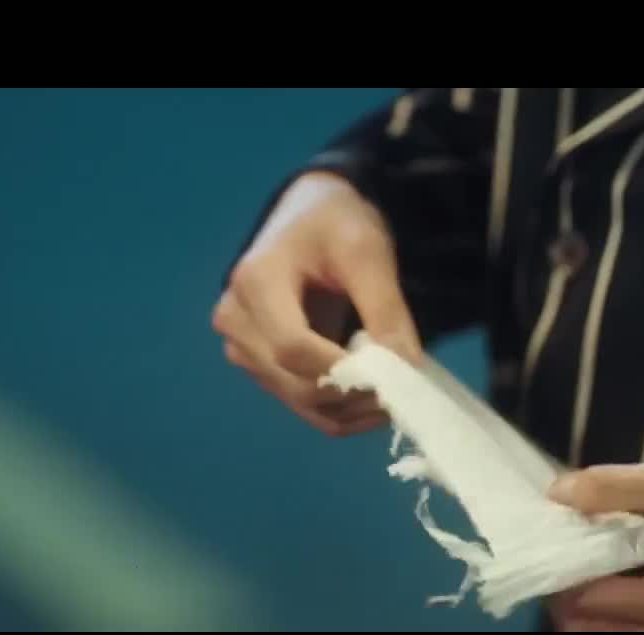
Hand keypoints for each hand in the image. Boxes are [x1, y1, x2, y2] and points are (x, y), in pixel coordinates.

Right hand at [212, 171, 420, 435]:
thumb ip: (385, 308)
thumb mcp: (368, 251)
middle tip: (405, 386)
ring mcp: (242, 346)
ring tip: (393, 389)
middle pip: (295, 383)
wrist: (312, 214)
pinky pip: (300, 404)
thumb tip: (406, 367)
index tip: (394, 373)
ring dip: (350, 408)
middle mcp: (237, 321)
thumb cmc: (336, 222)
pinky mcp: (258, 364)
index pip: (293, 348)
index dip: (342, 370)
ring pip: (300, 402)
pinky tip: (372, 399)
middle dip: (353, 394)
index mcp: (254, 283)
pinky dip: (339, 411)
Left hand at [544, 438, 643, 631]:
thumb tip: (559, 494)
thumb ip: (621, 488)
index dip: (557, 575)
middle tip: (561, 546)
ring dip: (606, 604)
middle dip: (574, 598)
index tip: (542, 536)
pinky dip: (642, 603)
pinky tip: (636, 560)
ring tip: (590, 551)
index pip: (590, 610)